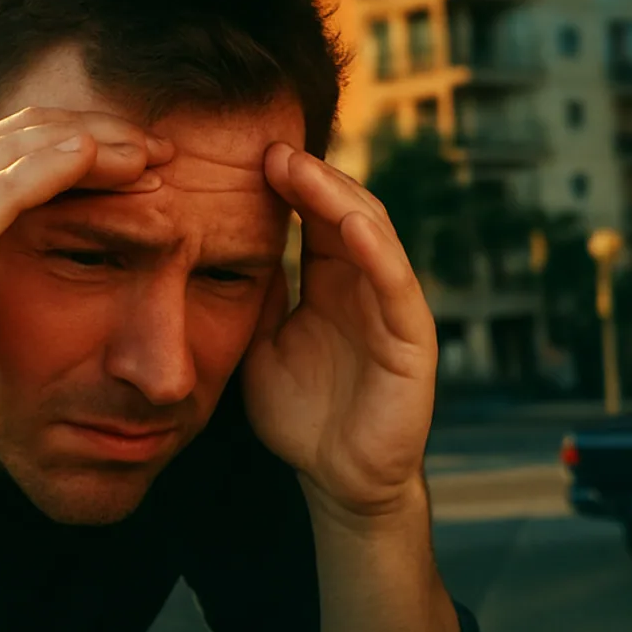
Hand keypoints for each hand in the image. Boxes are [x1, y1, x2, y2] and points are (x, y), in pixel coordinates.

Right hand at [0, 108, 173, 469]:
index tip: (131, 156)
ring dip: (87, 144)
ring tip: (146, 149)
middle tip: (155, 144)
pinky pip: (4, 190)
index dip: (65, 142)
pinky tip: (95, 157)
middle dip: (89, 132)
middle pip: (11, 136)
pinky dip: (52, 167)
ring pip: (12, 152)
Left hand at [245, 143, 435, 519]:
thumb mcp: (259, 347)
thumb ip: (253, 300)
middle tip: (267, 149)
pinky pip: (396, 285)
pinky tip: (348, 225)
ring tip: (299, 170)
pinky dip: (375, 251)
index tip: (241, 156)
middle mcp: (365, 284)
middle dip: (309, 177)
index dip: (285, 184)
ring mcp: (392, 307)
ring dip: (337, 197)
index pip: (313, 215)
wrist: (337, 482)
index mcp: (331, 281)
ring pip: (372, 233)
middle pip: (344, 209)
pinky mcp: (413, 339)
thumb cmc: (302, 419)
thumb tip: (219, 245)